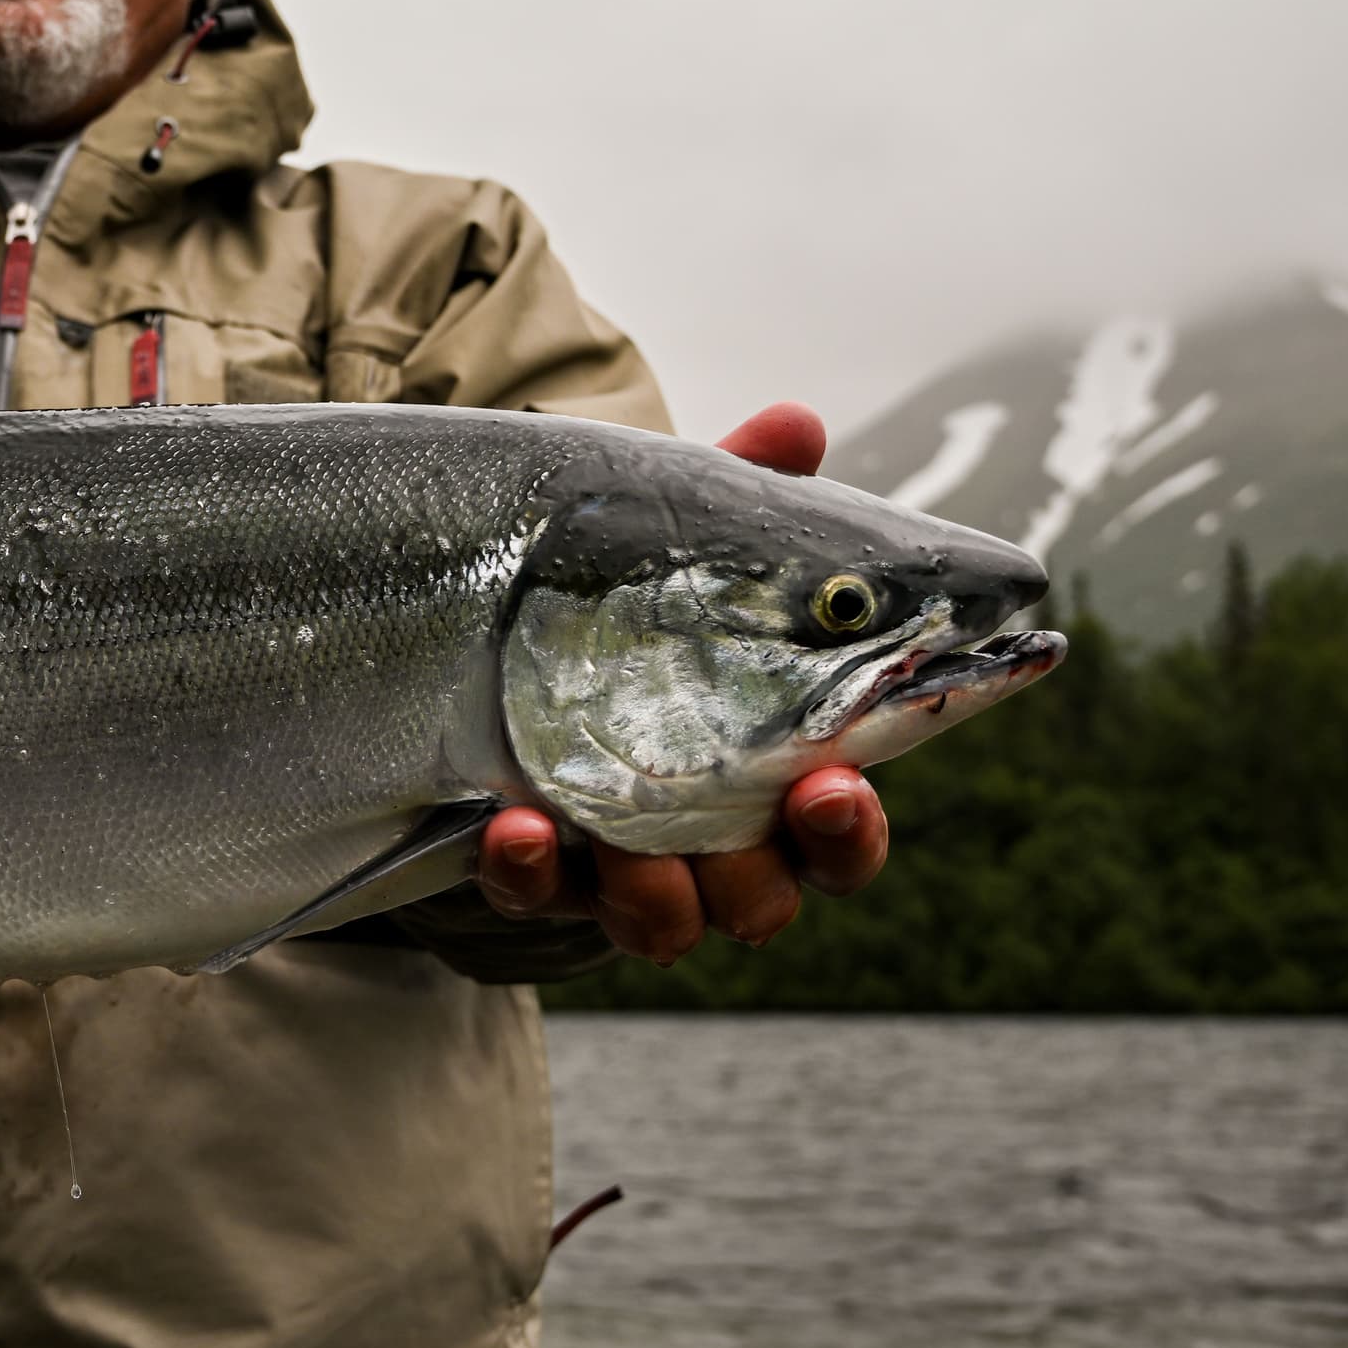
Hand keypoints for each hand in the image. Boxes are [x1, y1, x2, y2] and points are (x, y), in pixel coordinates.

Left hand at [469, 398, 890, 961]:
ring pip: (662, 922)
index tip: (838, 780)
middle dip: (768, 872)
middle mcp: (705, 845)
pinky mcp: (532, 872)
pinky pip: (536, 898)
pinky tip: (515, 829)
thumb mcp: (681, 552)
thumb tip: (796, 424)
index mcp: (768, 779)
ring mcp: (616, 866)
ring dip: (652, 889)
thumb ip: (745, 501)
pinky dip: (531, 872)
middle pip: (765, 901)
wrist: (495, 652)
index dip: (852, 830)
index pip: (839, 836)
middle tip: (761, 811)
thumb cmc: (636, 614)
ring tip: (622, 836)